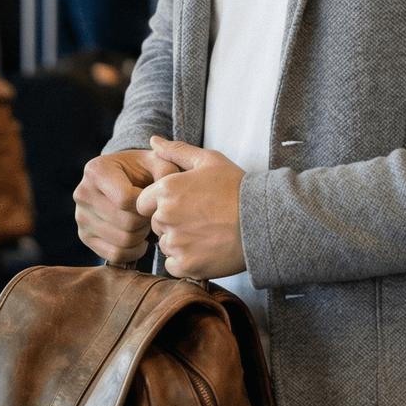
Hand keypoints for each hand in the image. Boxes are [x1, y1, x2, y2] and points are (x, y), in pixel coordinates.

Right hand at [74, 148, 181, 263]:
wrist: (124, 180)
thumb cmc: (143, 170)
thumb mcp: (157, 162)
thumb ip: (167, 173)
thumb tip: (167, 194)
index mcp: (96, 170)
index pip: (125, 200)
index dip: (147, 205)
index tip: (153, 200)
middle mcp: (82, 193)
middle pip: (126, 223)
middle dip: (147, 221)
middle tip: (153, 214)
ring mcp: (81, 217)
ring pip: (123, 241)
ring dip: (143, 236)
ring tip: (146, 223)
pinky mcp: (85, 237)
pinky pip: (116, 255)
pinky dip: (134, 251)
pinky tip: (140, 238)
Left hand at [135, 137, 246, 279]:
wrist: (263, 220)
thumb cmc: (237, 187)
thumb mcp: (209, 160)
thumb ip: (177, 151)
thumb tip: (153, 140)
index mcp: (167, 189)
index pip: (142, 203)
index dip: (160, 204)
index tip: (182, 205)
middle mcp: (166, 216)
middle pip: (156, 224)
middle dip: (171, 222)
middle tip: (200, 218)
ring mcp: (176, 242)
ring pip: (166, 245)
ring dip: (180, 242)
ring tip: (206, 233)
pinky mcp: (186, 265)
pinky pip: (174, 265)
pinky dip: (186, 261)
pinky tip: (206, 249)